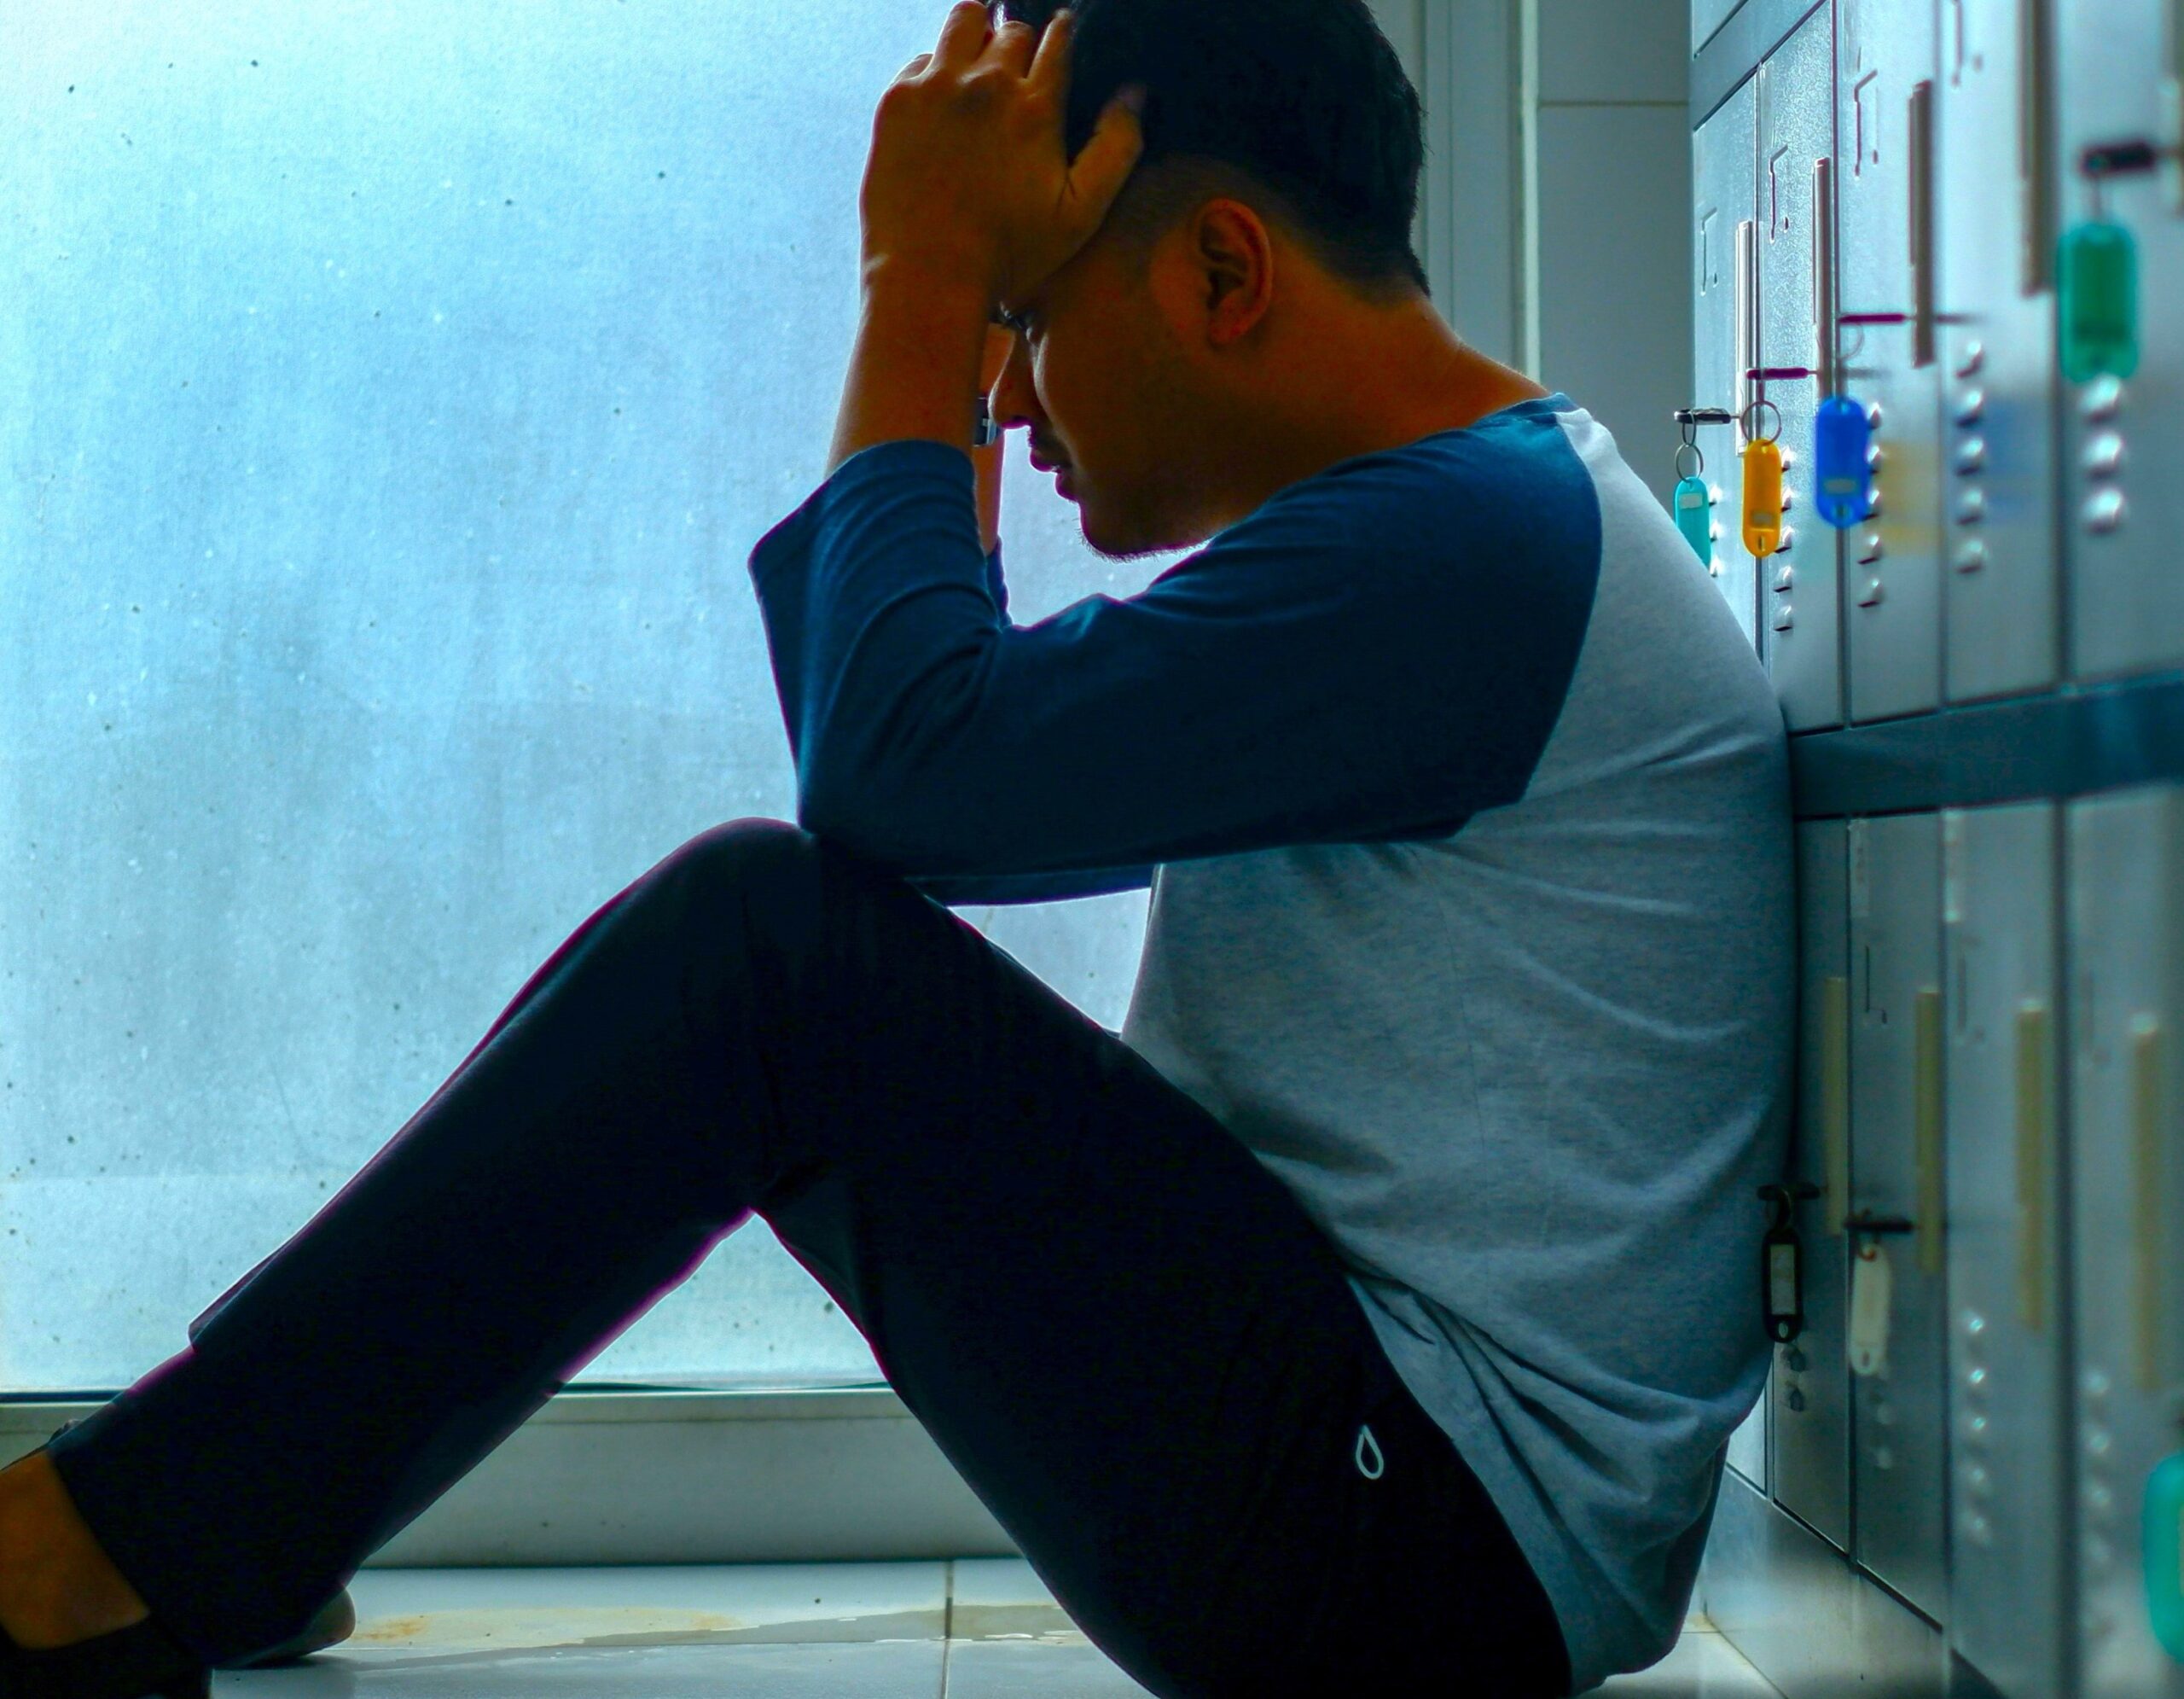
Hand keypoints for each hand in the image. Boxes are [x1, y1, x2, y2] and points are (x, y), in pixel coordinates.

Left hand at [859, 3, 1144, 308]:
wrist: (928, 274)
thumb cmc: (1009, 252)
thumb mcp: (1080, 213)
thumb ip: (1116, 148)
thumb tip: (1135, 93)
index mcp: (1036, 106)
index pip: (1059, 39)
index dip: (1063, 37)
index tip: (1060, 43)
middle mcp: (987, 83)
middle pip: (1012, 30)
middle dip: (1019, 48)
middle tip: (1015, 79)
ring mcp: (937, 86)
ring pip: (964, 21)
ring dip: (976, 38)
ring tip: (976, 69)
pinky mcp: (897, 100)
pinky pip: (921, 61)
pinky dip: (934, 74)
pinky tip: (939, 108)